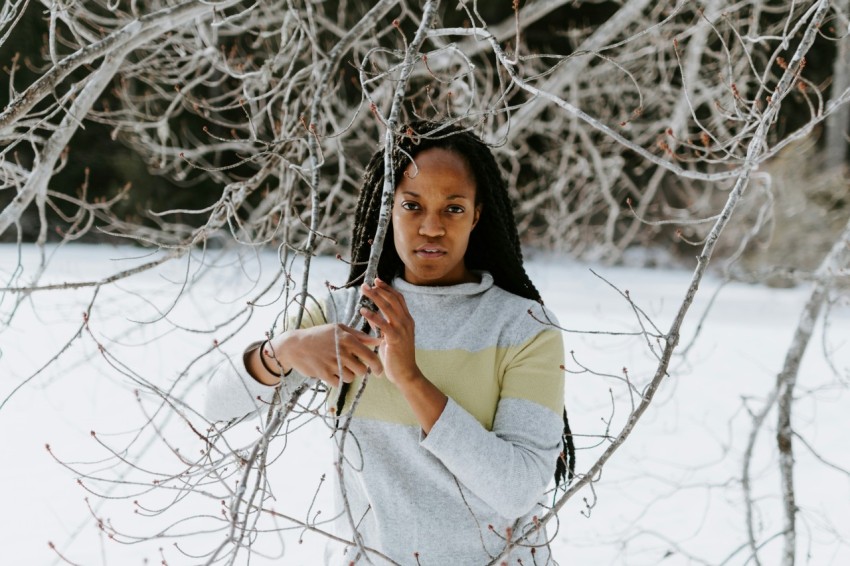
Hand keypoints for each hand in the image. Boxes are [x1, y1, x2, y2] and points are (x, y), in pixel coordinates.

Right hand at [265, 323, 382, 387]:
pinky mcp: (323, 374)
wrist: (294, 345)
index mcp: (348, 339)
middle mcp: (342, 352)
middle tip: (353, 366)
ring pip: (351, 377)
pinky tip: (331, 371)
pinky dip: (336, 379)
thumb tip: (379, 340)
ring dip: (348, 374)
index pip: (370, 357)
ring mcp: (332, 363)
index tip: (379, 372)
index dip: (378, 366)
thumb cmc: (319, 335)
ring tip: (339, 366)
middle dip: (360, 370)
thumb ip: (360, 336)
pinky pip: (338, 382)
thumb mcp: (339, 329)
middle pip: (362, 370)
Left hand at [359, 278, 419, 385]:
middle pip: (393, 299)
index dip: (388, 289)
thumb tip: (372, 316)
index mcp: (407, 320)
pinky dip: (372, 316)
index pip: (399, 299)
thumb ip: (382, 326)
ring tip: (364, 290)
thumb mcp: (389, 338)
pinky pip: (383, 324)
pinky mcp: (396, 338)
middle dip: (379, 289)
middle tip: (367, 283)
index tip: (377, 281)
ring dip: (375, 297)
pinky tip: (363, 311)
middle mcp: (407, 322)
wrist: (406, 374)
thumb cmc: (397, 357)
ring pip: (388, 307)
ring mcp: (402, 329)